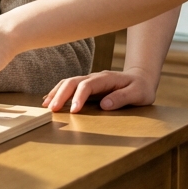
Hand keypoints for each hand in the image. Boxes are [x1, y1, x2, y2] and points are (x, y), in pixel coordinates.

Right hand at [41, 70, 157, 112]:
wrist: (141, 78)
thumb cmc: (140, 88)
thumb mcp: (139, 93)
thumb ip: (123, 97)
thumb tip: (105, 104)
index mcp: (106, 78)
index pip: (87, 85)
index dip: (79, 97)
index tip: (73, 111)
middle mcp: (94, 77)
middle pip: (73, 82)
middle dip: (61, 95)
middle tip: (52, 110)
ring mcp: (89, 80)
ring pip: (68, 82)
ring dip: (56, 93)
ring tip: (46, 106)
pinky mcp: (87, 86)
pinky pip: (69, 87)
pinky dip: (58, 92)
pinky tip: (49, 100)